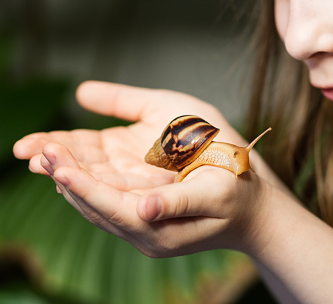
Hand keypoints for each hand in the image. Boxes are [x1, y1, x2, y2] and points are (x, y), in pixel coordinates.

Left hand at [13, 81, 274, 256]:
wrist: (253, 210)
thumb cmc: (240, 195)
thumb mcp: (218, 194)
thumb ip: (179, 201)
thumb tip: (142, 209)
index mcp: (160, 230)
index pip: (110, 207)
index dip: (82, 185)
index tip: (55, 162)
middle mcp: (142, 228)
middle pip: (93, 202)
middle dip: (63, 174)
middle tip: (34, 147)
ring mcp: (139, 218)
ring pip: (93, 196)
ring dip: (65, 173)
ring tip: (38, 148)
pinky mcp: (140, 206)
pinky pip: (104, 191)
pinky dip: (82, 174)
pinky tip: (65, 159)